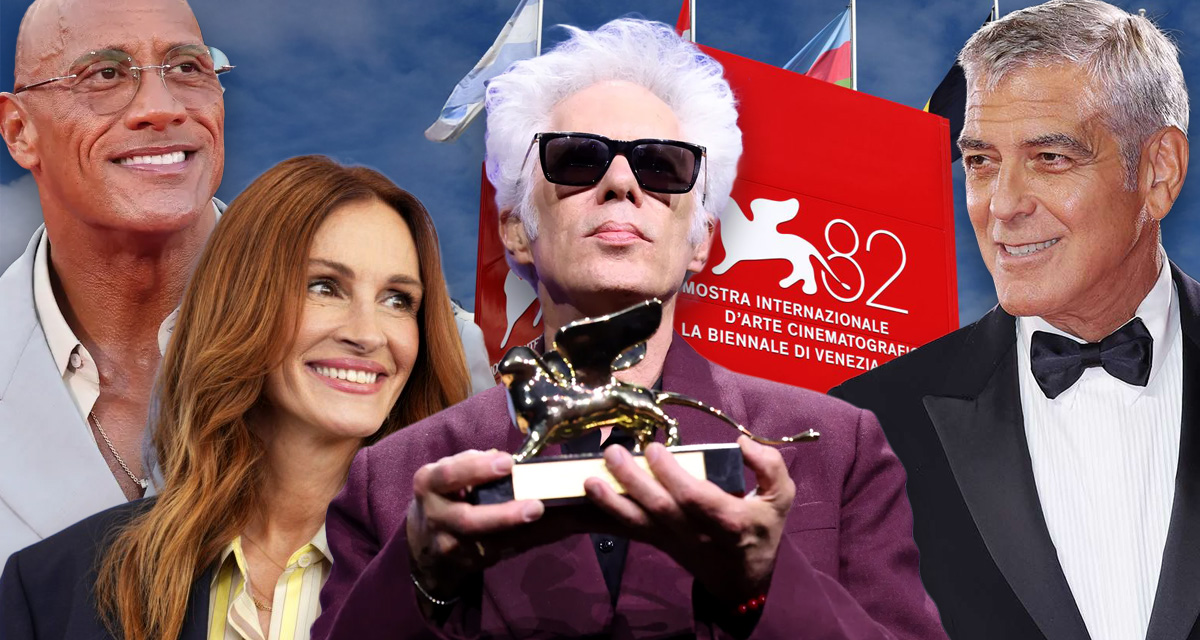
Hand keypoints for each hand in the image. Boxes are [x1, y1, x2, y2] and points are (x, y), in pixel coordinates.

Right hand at [406, 449, 543, 599]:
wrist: (423, 542)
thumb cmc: (444, 494)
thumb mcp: (447, 473)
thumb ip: (472, 463)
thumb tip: (502, 457)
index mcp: (429, 485)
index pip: (449, 476)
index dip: (477, 469)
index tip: (508, 463)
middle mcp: (436, 517)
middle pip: (468, 520)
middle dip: (503, 515)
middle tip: (536, 507)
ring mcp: (451, 545)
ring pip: (489, 543)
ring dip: (523, 533)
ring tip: (552, 520)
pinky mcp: (469, 563)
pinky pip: (503, 552)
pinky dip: (529, 541)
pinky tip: (555, 530)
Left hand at [583, 436, 794, 603]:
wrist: (744, 579)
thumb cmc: (761, 530)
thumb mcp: (781, 499)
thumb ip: (769, 467)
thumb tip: (743, 443)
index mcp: (730, 522)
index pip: (696, 499)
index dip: (672, 476)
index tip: (655, 448)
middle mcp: (698, 534)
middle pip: (661, 509)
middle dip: (633, 481)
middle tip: (613, 452)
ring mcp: (674, 541)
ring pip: (640, 524)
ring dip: (612, 502)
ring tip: (589, 479)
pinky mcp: (658, 543)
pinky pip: (630, 531)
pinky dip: (606, 517)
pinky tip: (585, 501)